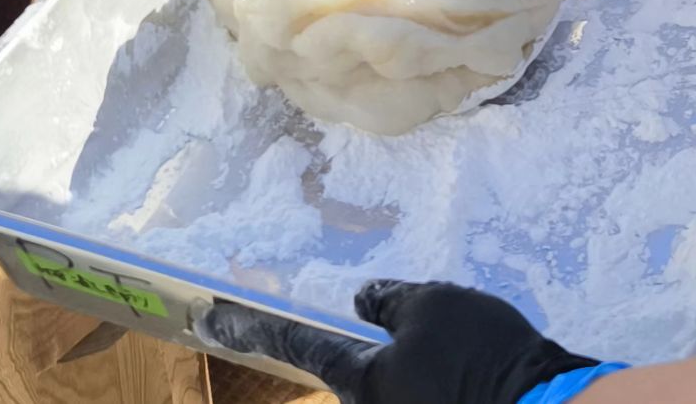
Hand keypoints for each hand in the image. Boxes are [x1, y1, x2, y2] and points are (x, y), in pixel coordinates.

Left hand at [252, 280, 599, 403]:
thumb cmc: (477, 352)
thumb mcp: (433, 305)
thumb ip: (391, 301)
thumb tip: (364, 301)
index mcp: (364, 382)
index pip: (303, 348)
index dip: (260, 330)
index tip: (219, 317)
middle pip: (354, 379)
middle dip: (365, 353)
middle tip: (398, 328)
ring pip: (390, 388)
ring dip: (403, 367)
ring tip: (450, 344)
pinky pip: (418, 395)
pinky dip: (428, 379)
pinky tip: (459, 363)